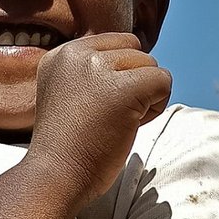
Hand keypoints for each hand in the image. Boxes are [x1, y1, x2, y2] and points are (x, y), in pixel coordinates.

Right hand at [27, 32, 170, 203]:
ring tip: (116, 122)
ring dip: (144, 95)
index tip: (98, 104)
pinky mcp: (122, 88)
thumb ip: (90, 72)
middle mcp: (75, 54)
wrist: (54, 175)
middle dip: (133, 81)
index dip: (118, 74)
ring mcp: (97, 69)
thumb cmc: (67, 144)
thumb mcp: (67, 92)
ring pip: (150, 65)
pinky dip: (156, 106)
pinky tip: (131, 125)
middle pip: (133, 51)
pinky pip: (163, 81)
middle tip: (108, 114)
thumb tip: (135, 60)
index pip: (114, 44)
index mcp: (61, 55)